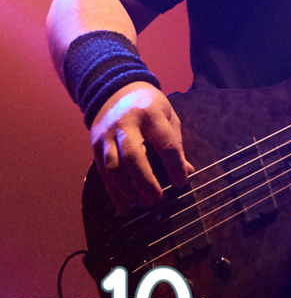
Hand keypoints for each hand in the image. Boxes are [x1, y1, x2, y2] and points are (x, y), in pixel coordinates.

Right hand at [90, 82, 192, 213]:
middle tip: (159, 198)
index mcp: (150, 115)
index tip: (182, 182)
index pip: (165, 144)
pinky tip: (125, 207)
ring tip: (145, 203)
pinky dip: (114, 193)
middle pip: (133, 157)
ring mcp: (107, 136)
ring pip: (113, 167)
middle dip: (146, 180)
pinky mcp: (95, 146)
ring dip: (129, 189)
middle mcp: (125, 125)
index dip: (175, 166)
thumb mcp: (168, 115)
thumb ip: (176, 142)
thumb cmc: (149, 105)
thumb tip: (187, 171)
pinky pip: (103, 173)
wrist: (114, 89)